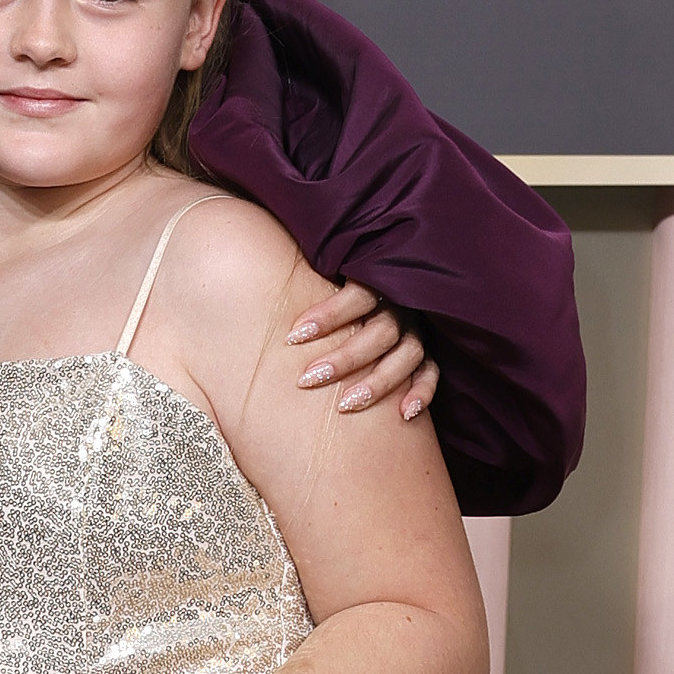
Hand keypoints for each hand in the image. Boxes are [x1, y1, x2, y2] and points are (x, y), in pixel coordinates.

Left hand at [289, 281, 437, 420]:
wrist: (380, 283)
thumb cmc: (333, 280)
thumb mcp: (321, 267)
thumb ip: (297, 268)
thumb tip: (241, 260)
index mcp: (378, 278)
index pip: (359, 294)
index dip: (329, 314)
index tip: (293, 336)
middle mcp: (402, 303)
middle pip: (381, 331)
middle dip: (345, 357)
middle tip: (307, 379)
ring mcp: (419, 328)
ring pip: (407, 355)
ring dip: (378, 382)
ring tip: (345, 405)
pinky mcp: (429, 351)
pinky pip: (432, 373)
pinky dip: (422, 392)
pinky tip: (404, 414)